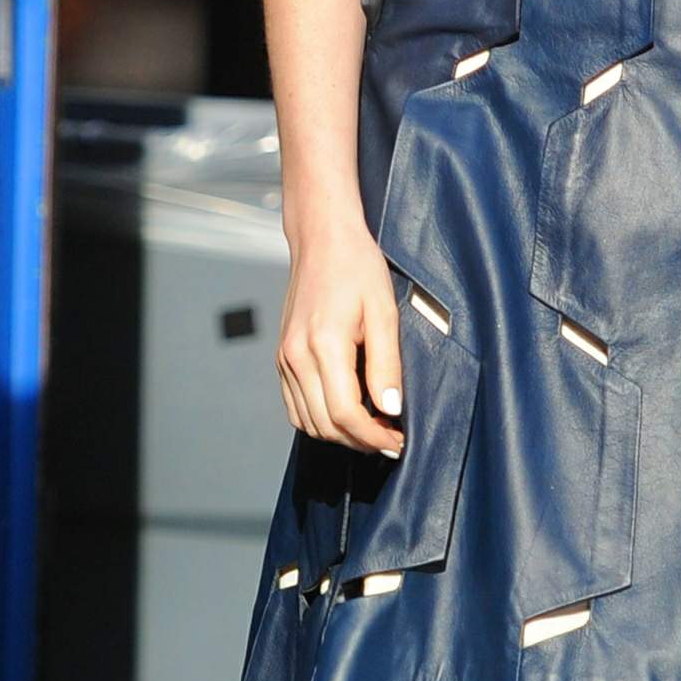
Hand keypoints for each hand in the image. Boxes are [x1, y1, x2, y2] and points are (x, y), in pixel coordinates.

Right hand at [276, 218, 404, 456]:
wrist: (322, 238)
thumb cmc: (357, 266)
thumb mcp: (384, 310)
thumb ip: (387, 363)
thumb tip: (391, 409)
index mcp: (323, 345)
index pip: (345, 414)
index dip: (373, 437)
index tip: (398, 443)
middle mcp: (296, 357)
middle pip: (325, 425)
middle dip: (360, 442)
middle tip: (391, 441)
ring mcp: (284, 358)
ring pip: (307, 421)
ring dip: (339, 434)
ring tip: (372, 429)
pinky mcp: (282, 356)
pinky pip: (295, 406)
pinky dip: (319, 419)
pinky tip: (346, 413)